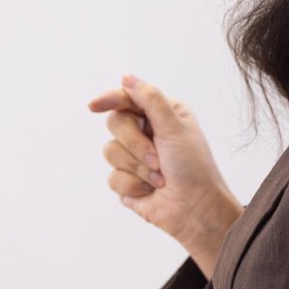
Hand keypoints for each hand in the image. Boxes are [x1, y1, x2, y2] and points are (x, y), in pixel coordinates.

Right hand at [87, 74, 243, 276]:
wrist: (195, 210)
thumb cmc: (193, 167)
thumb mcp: (175, 127)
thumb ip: (150, 99)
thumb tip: (127, 78)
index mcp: (162, 114)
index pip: (128, 98)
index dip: (109, 99)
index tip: (93, 105)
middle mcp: (146, 132)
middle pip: (115, 123)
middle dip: (135, 144)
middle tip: (157, 159)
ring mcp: (134, 157)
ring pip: (110, 150)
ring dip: (137, 168)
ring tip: (159, 178)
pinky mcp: (126, 180)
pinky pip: (112, 176)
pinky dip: (133, 185)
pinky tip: (150, 192)